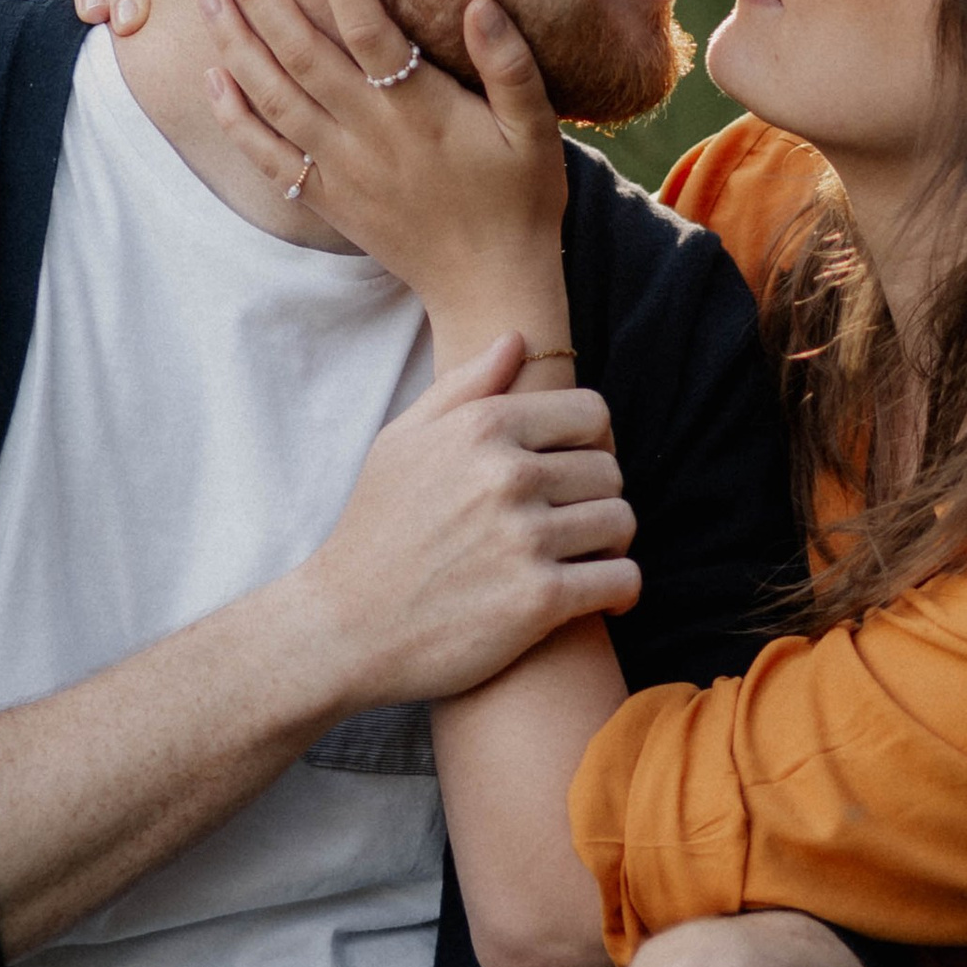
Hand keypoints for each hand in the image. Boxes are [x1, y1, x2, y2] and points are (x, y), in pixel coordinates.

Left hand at [198, 0, 566, 332]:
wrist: (489, 285)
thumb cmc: (520, 200)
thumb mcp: (537, 130)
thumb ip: (510, 64)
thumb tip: (480, 2)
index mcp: (421, 109)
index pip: (368, 27)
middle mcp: (370, 133)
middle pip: (301, 52)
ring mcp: (341, 167)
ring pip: (274, 96)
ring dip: (236, 43)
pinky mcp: (326, 198)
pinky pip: (268, 156)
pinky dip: (236, 118)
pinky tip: (214, 79)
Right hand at [304, 335, 637, 706]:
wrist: (344, 627)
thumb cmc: (374, 532)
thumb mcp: (400, 443)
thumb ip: (463, 387)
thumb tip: (517, 339)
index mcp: (481, 428)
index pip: (591, 413)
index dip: (589, 444)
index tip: (571, 475)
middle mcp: (507, 475)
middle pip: (609, 471)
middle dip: (596, 498)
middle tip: (572, 526)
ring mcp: (525, 538)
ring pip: (620, 522)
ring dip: (609, 546)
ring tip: (583, 561)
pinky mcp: (539, 600)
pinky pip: (622, 580)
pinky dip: (621, 592)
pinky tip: (601, 600)